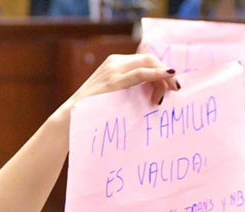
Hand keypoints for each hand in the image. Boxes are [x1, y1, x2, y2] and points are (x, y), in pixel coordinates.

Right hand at [62, 53, 179, 111]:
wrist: (71, 119)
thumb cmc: (92, 113)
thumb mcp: (113, 96)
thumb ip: (129, 90)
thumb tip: (153, 94)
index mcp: (114, 63)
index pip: (145, 60)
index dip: (161, 71)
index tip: (170, 87)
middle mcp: (115, 62)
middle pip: (150, 59)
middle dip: (166, 73)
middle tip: (174, 91)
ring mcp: (114, 69)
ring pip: (149, 63)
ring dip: (164, 77)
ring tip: (169, 94)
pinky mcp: (114, 80)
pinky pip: (141, 73)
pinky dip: (158, 74)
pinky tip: (168, 78)